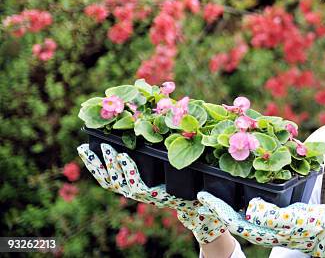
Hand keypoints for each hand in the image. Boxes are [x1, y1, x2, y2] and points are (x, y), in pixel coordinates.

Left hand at [77, 143, 225, 243]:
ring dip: (96, 166)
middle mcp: (142, 195)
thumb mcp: (209, 203)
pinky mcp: (129, 186)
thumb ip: (209, 202)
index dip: (128, 171)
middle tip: (105, 146)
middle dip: (110, 164)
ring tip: (83, 148)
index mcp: (158, 196)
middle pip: (118, 183)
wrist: (193, 211)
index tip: (123, 156)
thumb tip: (205, 196)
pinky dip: (97, 167)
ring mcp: (133, 191)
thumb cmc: (202, 202)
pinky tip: (90, 154)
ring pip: (108, 181)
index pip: (137, 185)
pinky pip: (108, 179)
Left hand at [197, 191, 324, 256]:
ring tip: (217, 191)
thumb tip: (250, 208)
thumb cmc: (319, 226)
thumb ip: (273, 216)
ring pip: (243, 215)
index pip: (234, 221)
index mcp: (267, 231)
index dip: (217, 209)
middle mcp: (265, 230)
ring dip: (229, 204)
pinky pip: (255, 212)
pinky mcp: (279, 221)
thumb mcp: (296, 219)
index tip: (202, 197)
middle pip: (234, 218)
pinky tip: (243, 194)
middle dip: (218, 206)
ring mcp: (272, 226)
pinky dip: (244, 203)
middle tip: (202, 193)